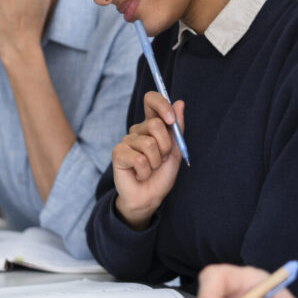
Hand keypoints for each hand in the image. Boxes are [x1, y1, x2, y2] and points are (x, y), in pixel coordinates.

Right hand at [112, 91, 184, 228]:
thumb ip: (177, 128)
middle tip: (161, 159)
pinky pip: (139, 159)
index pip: (151, 100)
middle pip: (155, 124)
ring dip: (155, 162)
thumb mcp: (175, 151)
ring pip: (149, 144)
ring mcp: (126, 141)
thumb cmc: (161, 175)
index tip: (171, 120)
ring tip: (150, 169)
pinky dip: (145, 171)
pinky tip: (140, 174)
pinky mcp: (118, 153)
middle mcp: (137, 130)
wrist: (149, 197)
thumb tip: (180, 103)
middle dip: (165, 146)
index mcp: (151, 126)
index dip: (161, 104)